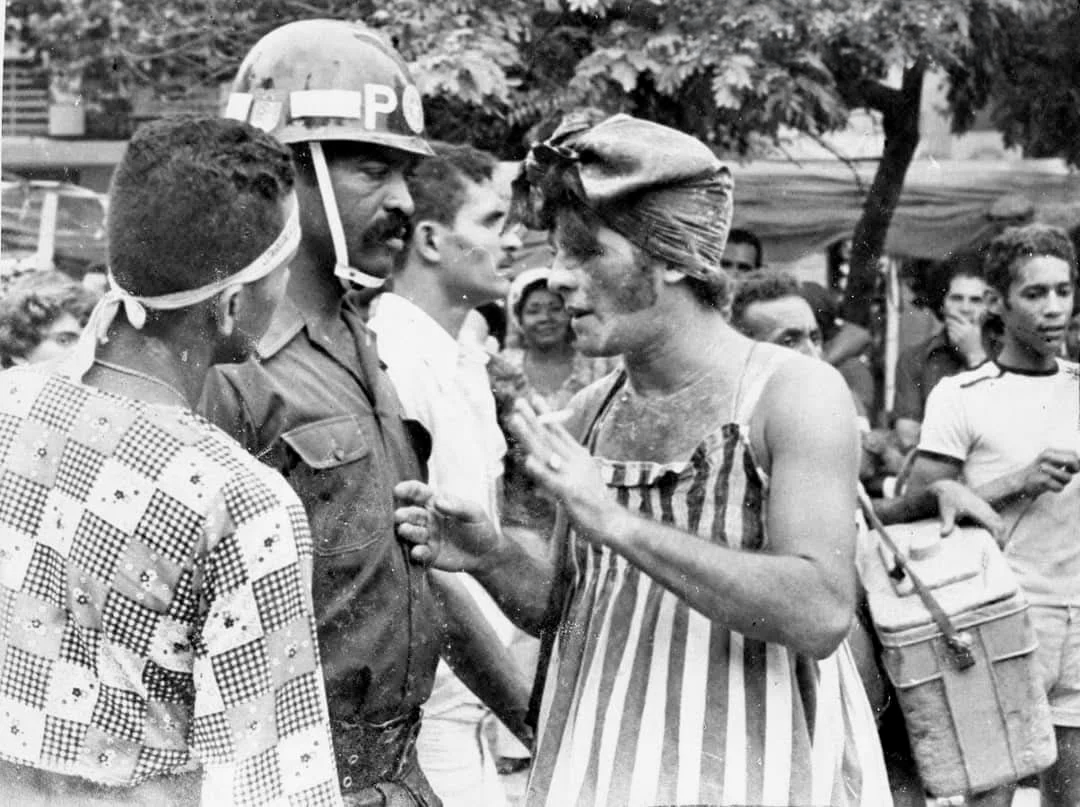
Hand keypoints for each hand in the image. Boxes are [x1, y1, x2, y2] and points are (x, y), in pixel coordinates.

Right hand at [394, 481, 499, 570]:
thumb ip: (457, 506)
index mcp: (436, 502)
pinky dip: (417, 552)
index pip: (419, 493)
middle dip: (404, 514)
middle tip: (399, 515)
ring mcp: (427, 537)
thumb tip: (437, 502)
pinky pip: (420, 553)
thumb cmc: (479, 526)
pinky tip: (418, 551)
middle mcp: (427, 519)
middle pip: (412, 513)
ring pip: (412, 533)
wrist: (487, 553)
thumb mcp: (473, 512)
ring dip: (407, 531)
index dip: (408, 489)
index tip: (398, 490)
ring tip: (404, 529)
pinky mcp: (429, 554)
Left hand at [506, 398, 623, 544]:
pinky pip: (552, 480)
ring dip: (529, 436)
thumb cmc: (593, 501)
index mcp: (579, 455)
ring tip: (515, 420)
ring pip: (546, 452)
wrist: (612, 522)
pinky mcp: (570, 493)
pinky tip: (528, 461)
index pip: (559, 431)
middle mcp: (575, 461)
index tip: (534, 397)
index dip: (545, 414)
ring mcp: (572, 476)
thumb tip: (540, 456)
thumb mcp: (581, 475)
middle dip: (533, 419)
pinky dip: (540, 471)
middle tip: (519, 402)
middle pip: (549, 437)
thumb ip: (563, 464)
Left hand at [928, 479, 1003, 540]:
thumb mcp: (946, 512)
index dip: (998, 535)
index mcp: (978, 510)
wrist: (949, 488)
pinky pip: (996, 518)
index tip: (997, 546)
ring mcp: (986, 507)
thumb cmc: (948, 500)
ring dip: (1002, 533)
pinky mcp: (985, 508)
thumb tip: (943, 535)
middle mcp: (985, 508)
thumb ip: (947, 523)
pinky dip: (999, 528)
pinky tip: (996, 537)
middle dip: (1003, 537)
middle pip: (1000, 524)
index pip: (993, 524)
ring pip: (1000, 521)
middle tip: (999, 551)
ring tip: (999, 547)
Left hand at [944, 313, 985, 365]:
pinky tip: (949, 331)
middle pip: (952, 322)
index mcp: (969, 327)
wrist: (974, 354)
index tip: (949, 311)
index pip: (959, 317)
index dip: (953, 313)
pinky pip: (948, 334)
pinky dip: (948, 332)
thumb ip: (976, 321)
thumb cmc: (976, 342)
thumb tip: (977, 312)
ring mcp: (958, 336)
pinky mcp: (954, 341)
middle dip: (948, 319)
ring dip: (947, 325)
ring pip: (949, 327)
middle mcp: (963, 331)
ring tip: (947, 324)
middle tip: (946, 318)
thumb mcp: (977, 330)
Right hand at [1013, 448, 1079, 498]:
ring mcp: (1043, 468)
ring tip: (1053, 480)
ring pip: (1068, 477)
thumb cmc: (1039, 473)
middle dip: (1074, 469)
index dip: (1077, 462)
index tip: (1072, 468)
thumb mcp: (1051, 462)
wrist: (1020, 482)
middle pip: (1073, 461)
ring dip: (1063, 482)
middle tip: (1068, 473)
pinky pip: (1059, 487)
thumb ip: (1066, 461)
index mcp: (1050, 451)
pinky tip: (1048, 486)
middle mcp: (1046, 457)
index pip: (1073, 454)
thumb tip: (1079, 463)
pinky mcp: (1042, 479)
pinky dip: (1056, 488)